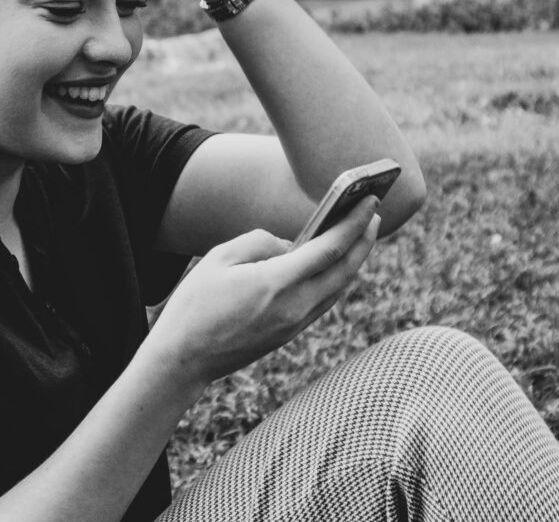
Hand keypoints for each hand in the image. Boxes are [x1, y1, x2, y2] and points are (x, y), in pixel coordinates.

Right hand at [145, 197, 381, 384]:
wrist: (183, 358)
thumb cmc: (195, 304)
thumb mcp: (220, 257)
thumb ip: (260, 242)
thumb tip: (289, 246)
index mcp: (277, 283)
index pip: (330, 248)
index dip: (354, 223)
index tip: (370, 201)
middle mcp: (295, 306)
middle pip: (345, 270)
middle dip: (364, 239)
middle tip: (375, 213)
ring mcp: (294, 324)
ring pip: (338, 288)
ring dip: (354, 260)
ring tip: (360, 235)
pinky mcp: (289, 333)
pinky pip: (324, 301)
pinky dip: (336, 278)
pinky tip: (334, 264)